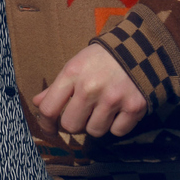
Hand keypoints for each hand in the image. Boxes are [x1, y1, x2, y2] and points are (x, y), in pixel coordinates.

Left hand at [33, 44, 147, 138]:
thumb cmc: (103, 58)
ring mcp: (113, 98)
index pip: (49, 109)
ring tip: (103, 110)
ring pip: (95, 131)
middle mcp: (90, 87)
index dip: (46, 124)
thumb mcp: (76, 65)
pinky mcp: (134, 107)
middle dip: (75, 124)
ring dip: (97, 125)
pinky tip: (120, 111)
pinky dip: (118, 125)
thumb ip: (57, 86)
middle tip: (82, 115)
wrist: (141, 47)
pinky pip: (118, 131)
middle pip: (71, 126)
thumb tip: (37, 103)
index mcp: (72, 74)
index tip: (50, 129)